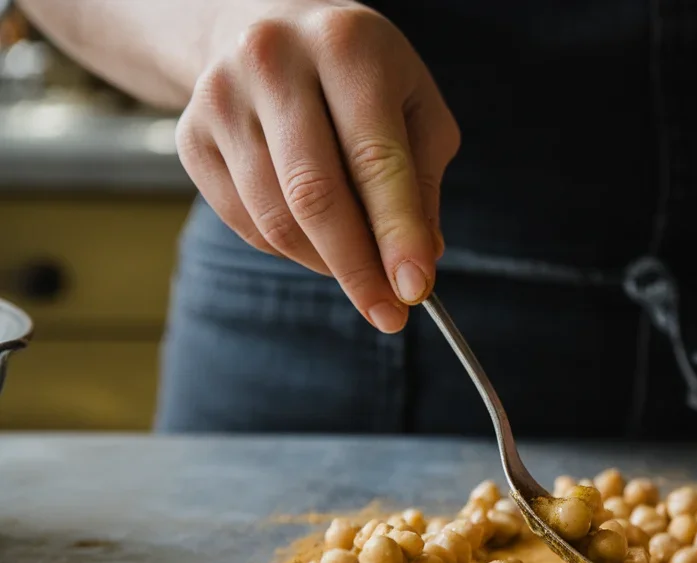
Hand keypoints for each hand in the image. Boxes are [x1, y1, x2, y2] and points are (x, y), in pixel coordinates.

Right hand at [176, 1, 459, 332]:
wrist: (266, 23)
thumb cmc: (361, 72)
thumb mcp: (414, 105)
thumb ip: (421, 181)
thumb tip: (419, 261)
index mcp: (345, 46)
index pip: (374, 159)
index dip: (396, 232)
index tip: (415, 289)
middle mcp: (273, 62)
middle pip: (314, 195)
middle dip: (357, 268)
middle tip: (389, 314)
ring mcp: (221, 98)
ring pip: (276, 219)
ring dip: (326, 264)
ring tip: (361, 272)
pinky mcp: (190, 136)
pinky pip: (246, 223)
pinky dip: (290, 250)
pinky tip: (317, 240)